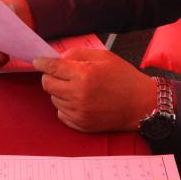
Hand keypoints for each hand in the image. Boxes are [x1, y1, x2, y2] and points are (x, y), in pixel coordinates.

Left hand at [34, 48, 157, 132]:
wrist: (142, 104)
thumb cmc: (124, 77)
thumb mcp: (103, 57)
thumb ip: (78, 54)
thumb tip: (58, 58)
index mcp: (83, 74)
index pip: (51, 68)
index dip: (42, 63)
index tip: (38, 61)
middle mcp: (78, 94)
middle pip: (47, 84)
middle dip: (50, 77)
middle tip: (61, 74)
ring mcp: (79, 112)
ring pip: (54, 99)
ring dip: (59, 92)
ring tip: (76, 88)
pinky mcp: (82, 125)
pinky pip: (61, 114)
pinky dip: (66, 106)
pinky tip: (79, 101)